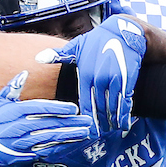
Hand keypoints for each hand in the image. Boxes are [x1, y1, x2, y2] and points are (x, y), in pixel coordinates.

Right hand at [0, 72, 95, 166]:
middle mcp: (18, 128)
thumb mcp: (1, 101)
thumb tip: (24, 73)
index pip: (38, 109)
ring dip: (68, 136)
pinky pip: (46, 151)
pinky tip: (73, 142)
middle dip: (68, 123)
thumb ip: (13, 87)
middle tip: (86, 120)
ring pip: (49, 139)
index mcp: (13, 112)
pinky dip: (60, 147)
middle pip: (47, 124)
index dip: (56, 109)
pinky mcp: (26, 155)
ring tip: (84, 131)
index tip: (73, 108)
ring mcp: (22, 143)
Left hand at [43, 15, 145, 135]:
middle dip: (99, 123)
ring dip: (112, 121)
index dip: (86, 118)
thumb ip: (59, 55)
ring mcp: (113, 79)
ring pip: (112, 106)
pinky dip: (124, 113)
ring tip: (112, 130)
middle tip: (99, 134)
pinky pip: (125, 101)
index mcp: (84, 73)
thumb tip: (38, 58)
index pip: (84, 102)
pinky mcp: (127, 78)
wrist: (122, 32)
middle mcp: (98, 77)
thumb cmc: (97, 40)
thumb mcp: (76, 46)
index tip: (87, 129)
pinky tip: (124, 122)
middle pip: (98, 108)